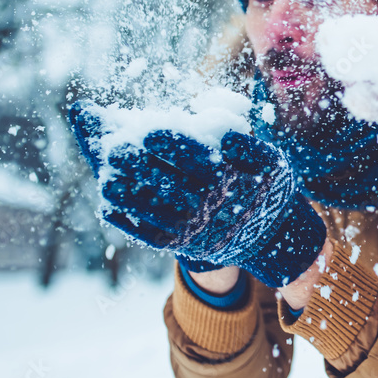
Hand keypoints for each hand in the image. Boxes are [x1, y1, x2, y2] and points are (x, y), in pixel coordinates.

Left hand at [68, 102, 325, 287]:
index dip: (169, 144)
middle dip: (137, 164)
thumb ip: (248, 143)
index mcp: (230, 180)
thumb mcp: (270, 160)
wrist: (271, 236)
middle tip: (115, 148)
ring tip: (106, 176)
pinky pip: (150, 235)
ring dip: (126, 193)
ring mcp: (194, 228)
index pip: (194, 158)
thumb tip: (223, 133)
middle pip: (167, 181)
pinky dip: (128, 221)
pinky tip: (110, 205)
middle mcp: (209, 206)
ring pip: (153, 209)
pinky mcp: (184, 245)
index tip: (147, 132)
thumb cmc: (264, 187)